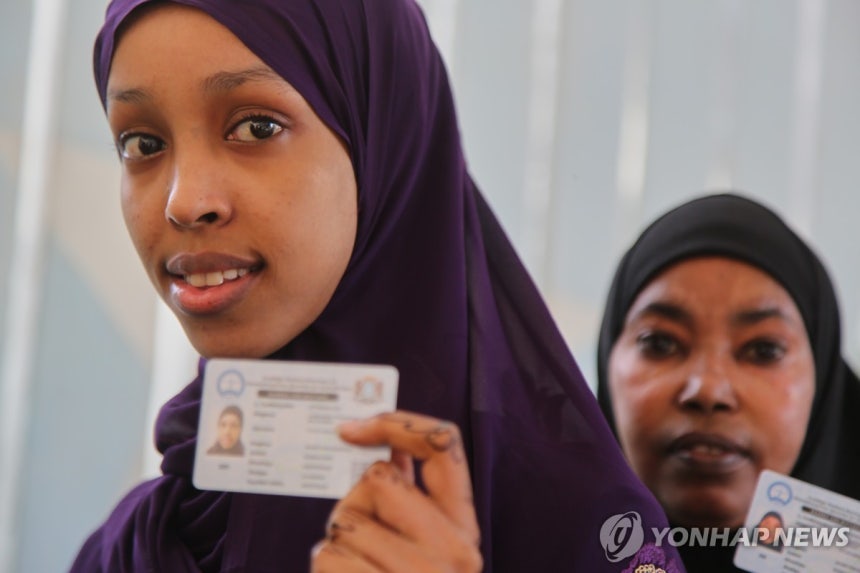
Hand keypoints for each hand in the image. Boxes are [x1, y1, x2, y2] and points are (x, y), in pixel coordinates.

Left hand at [310, 411, 481, 571]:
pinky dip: (325, 569)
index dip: (395, 422)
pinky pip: (329, 556)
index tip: (350, 428)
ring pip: (346, 518)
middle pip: (378, 477)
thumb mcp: (421, 545)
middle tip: (361, 544)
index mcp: (464, 529)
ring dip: (335, 545)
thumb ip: (409, 496)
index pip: (443, 444)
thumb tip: (384, 443)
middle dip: (354, 503)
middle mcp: (455, 551)